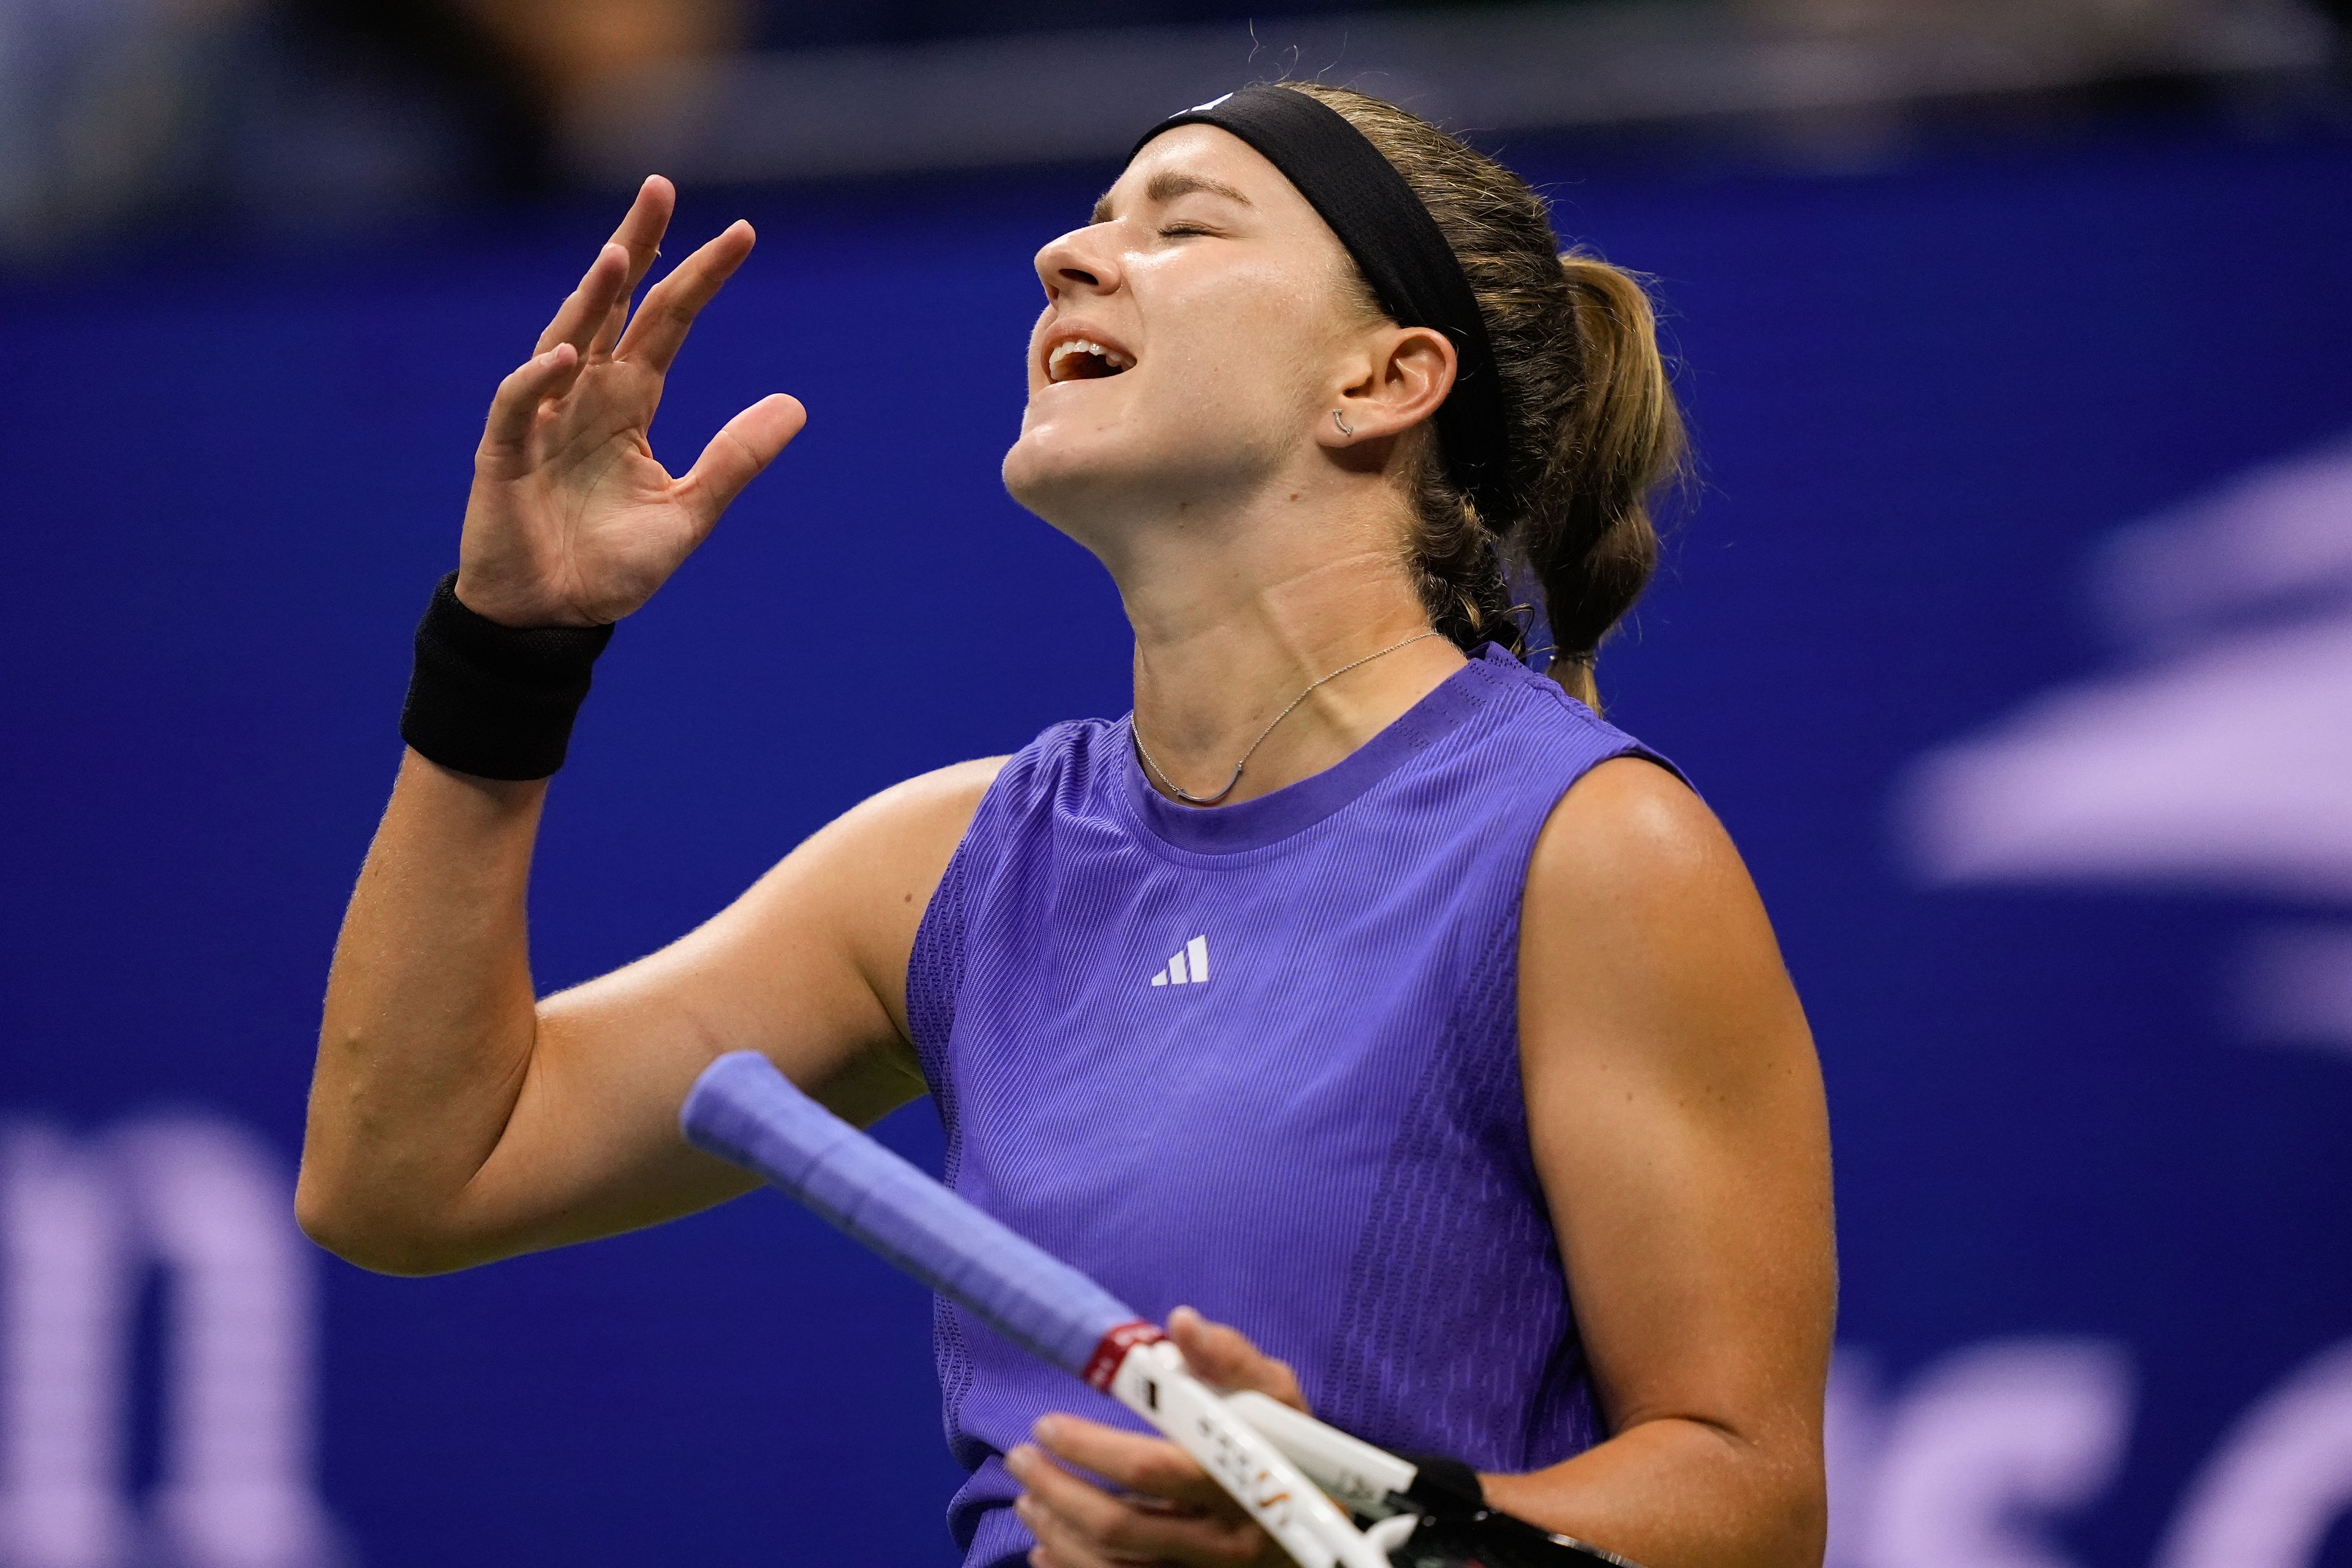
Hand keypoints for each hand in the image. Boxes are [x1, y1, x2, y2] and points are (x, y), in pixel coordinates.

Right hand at [456, 175, 806, 627]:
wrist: (551, 621)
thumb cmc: (610, 567)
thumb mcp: (690, 512)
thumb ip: (735, 458)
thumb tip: (797, 405)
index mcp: (629, 404)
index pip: (668, 323)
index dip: (701, 278)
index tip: (743, 233)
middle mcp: (584, 396)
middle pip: (613, 305)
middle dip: (636, 245)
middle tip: (660, 187)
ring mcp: (541, 421)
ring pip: (564, 339)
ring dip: (590, 297)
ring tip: (621, 250)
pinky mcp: (503, 456)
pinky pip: (519, 407)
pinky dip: (539, 380)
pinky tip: (568, 354)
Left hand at [1008, 1306, 1307, 1567]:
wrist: (1328, 1533)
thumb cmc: (1294, 1452)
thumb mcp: (1279, 1399)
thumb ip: (1232, 1358)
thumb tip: (1182, 1321)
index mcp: (1240, 1479)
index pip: (1152, 1468)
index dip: (1091, 1448)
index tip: (1046, 1425)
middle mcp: (1222, 1540)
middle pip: (1121, 1526)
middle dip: (1057, 1491)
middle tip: (1019, 1457)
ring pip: (1113, 1565)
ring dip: (1057, 1531)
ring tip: (1027, 1495)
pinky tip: (1046, 1548)